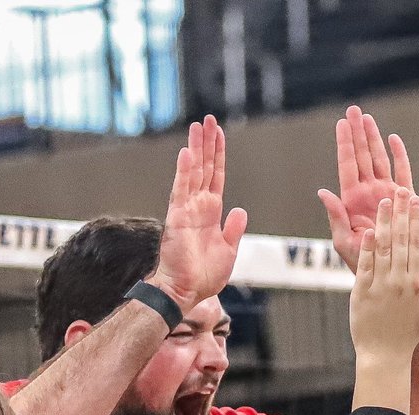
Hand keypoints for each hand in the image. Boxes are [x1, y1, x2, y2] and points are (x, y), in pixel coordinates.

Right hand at [149, 115, 247, 311]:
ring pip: (193, 172)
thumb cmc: (204, 276)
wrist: (186, 292)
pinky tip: (188, 152)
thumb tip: (241, 210)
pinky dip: (184, 171)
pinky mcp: (177, 218)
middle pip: (204, 167)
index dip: (218, 154)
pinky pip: (182, 190)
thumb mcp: (229, 251)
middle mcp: (197, 206)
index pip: (216, 176)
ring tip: (198, 126)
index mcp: (211, 212)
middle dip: (207, 143)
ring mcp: (186, 210)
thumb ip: (234, 229)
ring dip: (196, 148)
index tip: (218, 133)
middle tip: (208, 119)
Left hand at [318, 106, 413, 271]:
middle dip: (358, 133)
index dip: (344, 144)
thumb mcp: (342, 240)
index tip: (341, 124)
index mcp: (351, 200)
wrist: (387, 271)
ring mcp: (385, 193)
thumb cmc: (361, 261)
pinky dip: (399, 156)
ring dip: (374, 139)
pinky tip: (393, 139)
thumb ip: (335, 215)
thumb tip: (323, 191)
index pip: (347, 165)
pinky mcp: (403, 199)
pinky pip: (403, 172)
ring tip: (367, 118)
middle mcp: (368, 192)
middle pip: (362, 156)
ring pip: (379, 159)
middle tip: (353, 110)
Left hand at [350, 188, 418, 362]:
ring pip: (382, 248)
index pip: (417, 244)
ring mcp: (379, 287)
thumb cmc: (408, 334)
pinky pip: (364, 266)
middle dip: (401, 213)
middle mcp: (399, 282)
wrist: (384, 356)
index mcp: (416, 283)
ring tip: (384, 202)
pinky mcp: (361, 293)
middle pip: (401, 240)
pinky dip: (366, 247)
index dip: (416, 220)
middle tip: (400, 191)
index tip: (416, 200)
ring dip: (384, 223)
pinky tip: (369, 229)